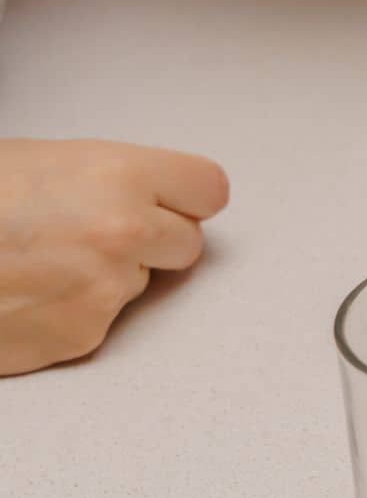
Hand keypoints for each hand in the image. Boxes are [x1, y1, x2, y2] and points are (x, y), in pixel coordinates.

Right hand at [0, 140, 228, 376]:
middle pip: (188, 243)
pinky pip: (101, 321)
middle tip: (96, 235)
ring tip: (40, 262)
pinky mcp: (84, 335)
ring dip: (106, 278)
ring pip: (140, 284)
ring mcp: (107, 288)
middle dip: (153, 242)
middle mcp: (126, 230)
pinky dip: (72, 313)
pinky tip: (26, 295)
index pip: (209, 189)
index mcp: (122, 174)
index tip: (172, 204)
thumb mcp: (49, 162)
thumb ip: (114, 181)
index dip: (184, 199)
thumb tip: (155, 199)